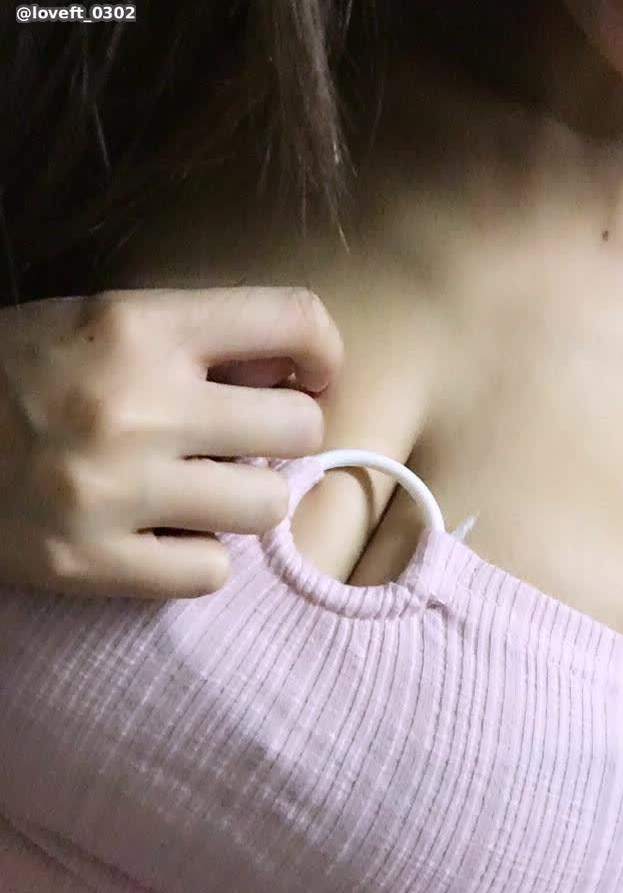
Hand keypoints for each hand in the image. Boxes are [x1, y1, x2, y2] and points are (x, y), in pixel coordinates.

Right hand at [0, 286, 342, 597]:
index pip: (292, 320)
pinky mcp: (91, 566)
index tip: (309, 373)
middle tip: (239, 440)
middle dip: (279, 434)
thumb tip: (292, 372)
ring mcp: (115, 493)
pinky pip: (211, 573)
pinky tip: (162, 535)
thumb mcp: (94, 323)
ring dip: (243, 500)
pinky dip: (197, 557)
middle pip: (298, 428)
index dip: (321, 349)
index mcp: (138, 327)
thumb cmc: (9, 374)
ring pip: (266, 507)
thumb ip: (190, 340)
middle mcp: (137, 407)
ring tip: (197, 490)